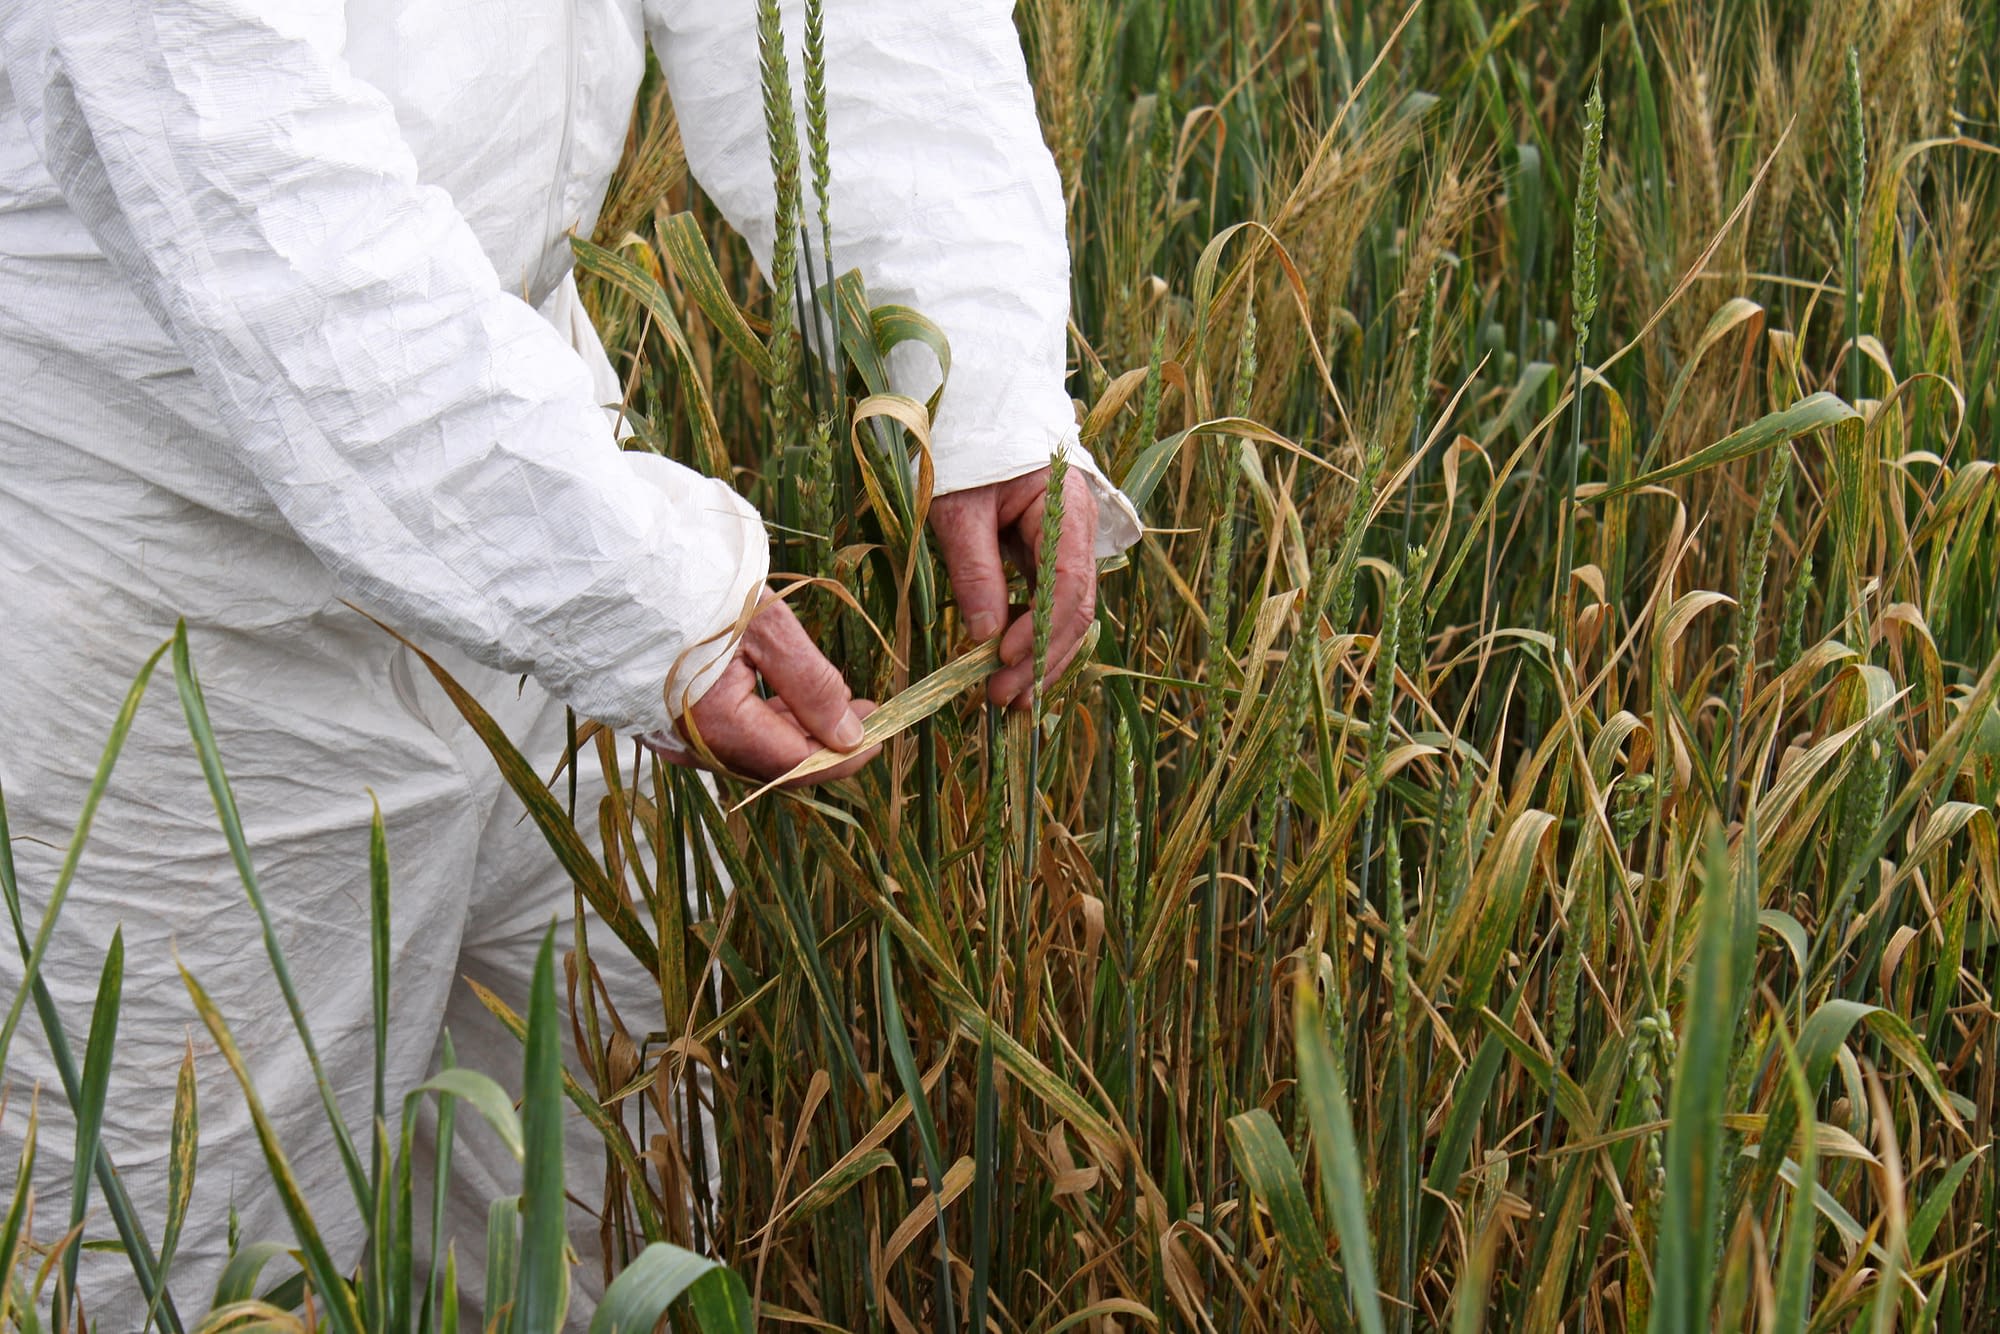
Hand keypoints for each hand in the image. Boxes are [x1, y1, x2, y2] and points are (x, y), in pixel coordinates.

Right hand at [650, 591, 878, 784]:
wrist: (618, 565)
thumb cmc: (693, 588)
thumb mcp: (767, 628)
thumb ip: (811, 686)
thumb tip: (850, 735)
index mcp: (717, 725)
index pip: (796, 764)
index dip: (843, 754)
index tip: (879, 730)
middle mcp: (691, 745)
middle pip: (773, 764)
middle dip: (825, 744)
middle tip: (865, 711)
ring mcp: (672, 735)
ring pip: (750, 751)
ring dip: (797, 732)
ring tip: (838, 700)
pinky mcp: (663, 719)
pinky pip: (724, 736)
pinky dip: (763, 722)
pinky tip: (788, 697)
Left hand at [929, 464, 1099, 709]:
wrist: (976, 411)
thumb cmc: (966, 448)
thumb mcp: (959, 506)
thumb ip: (974, 568)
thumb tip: (984, 635)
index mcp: (1065, 506)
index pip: (1066, 581)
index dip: (1039, 627)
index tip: (1003, 659)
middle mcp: (1080, 530)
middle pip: (1075, 607)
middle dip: (1042, 658)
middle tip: (1004, 697)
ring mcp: (1070, 545)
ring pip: (1068, 614)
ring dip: (1042, 658)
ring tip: (1011, 697)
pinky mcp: (1051, 556)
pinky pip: (1052, 604)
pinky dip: (1035, 638)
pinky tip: (1017, 669)